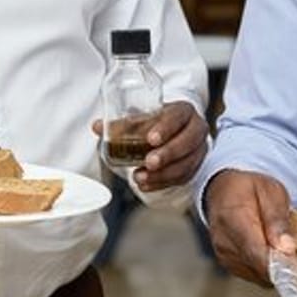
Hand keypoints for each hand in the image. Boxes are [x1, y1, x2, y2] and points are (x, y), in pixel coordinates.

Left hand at [93, 101, 208, 191]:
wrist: (177, 131)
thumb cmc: (159, 122)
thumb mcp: (144, 118)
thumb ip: (122, 123)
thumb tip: (98, 126)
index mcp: (183, 111)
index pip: (177, 117)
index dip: (165, 128)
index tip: (151, 139)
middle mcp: (195, 129)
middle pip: (187, 142)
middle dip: (167, 154)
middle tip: (149, 162)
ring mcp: (198, 149)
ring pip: (186, 164)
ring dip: (162, 174)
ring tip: (140, 177)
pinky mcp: (195, 167)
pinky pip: (182, 178)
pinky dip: (162, 183)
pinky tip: (146, 185)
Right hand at [205, 169, 295, 285]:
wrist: (223, 191)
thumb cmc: (247, 189)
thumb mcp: (270, 191)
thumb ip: (278, 219)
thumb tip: (286, 248)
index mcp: (234, 219)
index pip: (256, 253)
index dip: (279, 265)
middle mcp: (225, 242)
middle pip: (259, 268)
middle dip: (282, 265)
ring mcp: (225, 256)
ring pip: (259, 275)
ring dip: (275, 267)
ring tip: (281, 246)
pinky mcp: (229, 265)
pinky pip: (254, 275)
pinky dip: (266, 268)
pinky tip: (270, 251)